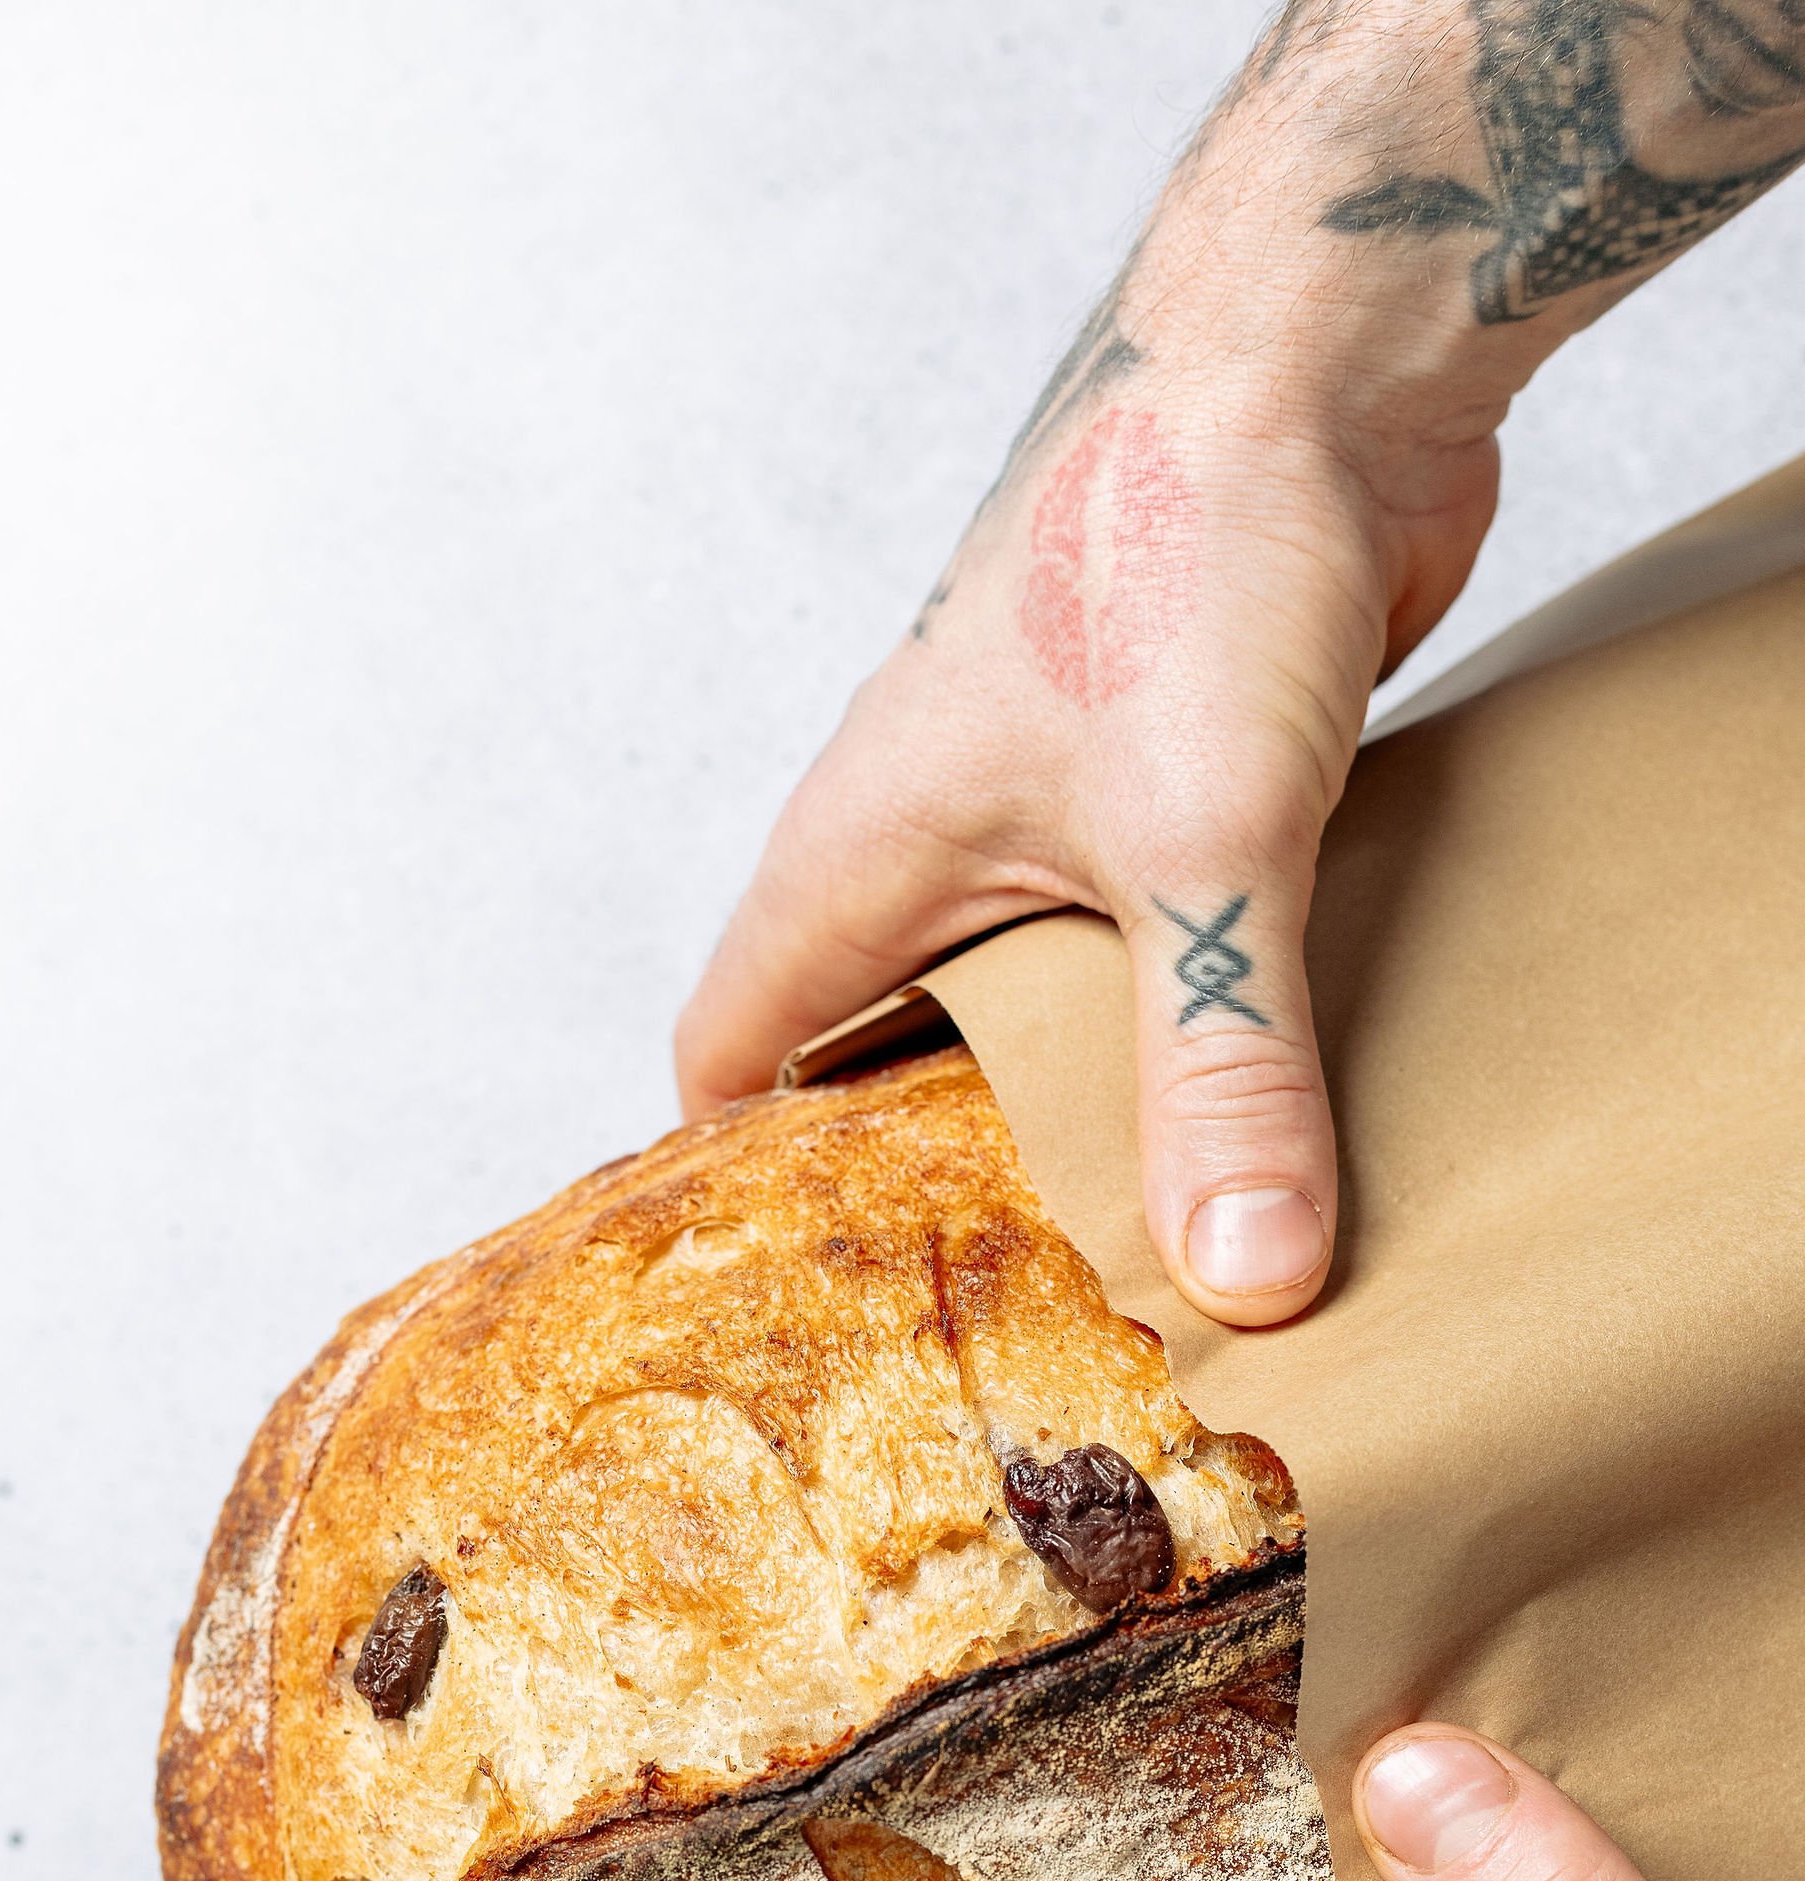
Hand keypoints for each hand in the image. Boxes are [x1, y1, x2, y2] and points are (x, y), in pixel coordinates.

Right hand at [675, 5, 1804, 1325]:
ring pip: (1024, 1024)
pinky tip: (1257, 1136)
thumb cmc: (1192, 542)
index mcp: (856, 860)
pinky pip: (1144, 972)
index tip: (808, 1327)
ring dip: (1080, 1130)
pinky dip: (1182, 1055)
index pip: (730, 1064)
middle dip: (932, 1197)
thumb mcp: (1206, 839)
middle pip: (876, 1068)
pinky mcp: (1164, 811)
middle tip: (1004, 1346)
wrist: (1333, 351)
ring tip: (1141, 1275)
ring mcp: (1043, 829)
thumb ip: (1221, 1066)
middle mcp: (926, 853)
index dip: (744, 1197)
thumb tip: (1242, 1282)